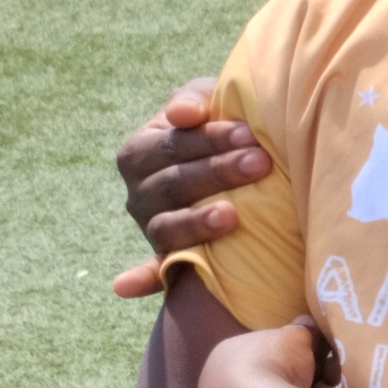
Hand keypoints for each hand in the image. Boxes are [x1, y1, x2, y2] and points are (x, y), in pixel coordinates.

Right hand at [112, 82, 271, 300]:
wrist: (235, 162)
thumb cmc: (219, 124)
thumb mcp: (207, 101)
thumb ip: (193, 100)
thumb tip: (182, 116)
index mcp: (140, 151)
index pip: (172, 145)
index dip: (210, 139)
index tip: (251, 134)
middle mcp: (138, 193)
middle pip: (172, 184)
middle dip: (217, 173)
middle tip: (261, 164)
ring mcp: (151, 228)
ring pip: (167, 227)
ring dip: (197, 223)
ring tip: (233, 216)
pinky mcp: (168, 258)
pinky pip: (154, 272)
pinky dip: (141, 280)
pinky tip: (126, 288)